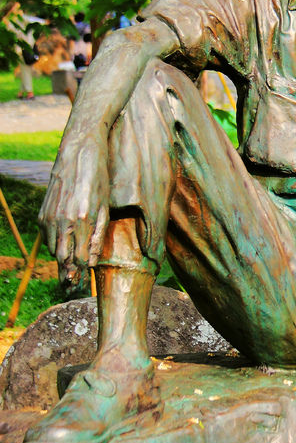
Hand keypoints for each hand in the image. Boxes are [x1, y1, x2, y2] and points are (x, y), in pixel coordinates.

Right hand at [39, 132, 109, 291]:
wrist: (79, 153)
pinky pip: (48, 238)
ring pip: (54, 250)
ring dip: (61, 262)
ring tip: (67, 275)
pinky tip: (63, 249)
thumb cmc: (99, 179)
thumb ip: (97, 237)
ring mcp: (50, 217)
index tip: (82, 285)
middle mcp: (63, 221)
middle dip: (67, 274)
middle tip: (71, 289)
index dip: (81, 275)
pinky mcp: (43, 213)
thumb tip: (90, 263)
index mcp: (83, 220)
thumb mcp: (105, 208)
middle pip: (63, 259)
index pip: (80, 260)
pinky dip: (56, 246)